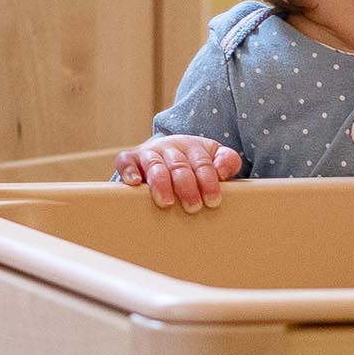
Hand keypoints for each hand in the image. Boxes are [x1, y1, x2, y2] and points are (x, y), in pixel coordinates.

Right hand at [114, 134, 241, 210]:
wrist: (166, 152)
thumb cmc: (193, 163)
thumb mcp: (213, 159)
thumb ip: (227, 161)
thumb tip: (224, 170)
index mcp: (193, 147)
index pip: (202, 163)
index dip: (208, 182)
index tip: (212, 201)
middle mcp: (171, 148)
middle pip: (179, 166)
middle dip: (186, 187)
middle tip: (193, 207)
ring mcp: (150, 153)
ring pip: (155, 165)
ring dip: (160, 183)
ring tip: (166, 202)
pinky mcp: (131, 159)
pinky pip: (126, 161)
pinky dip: (129, 171)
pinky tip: (135, 183)